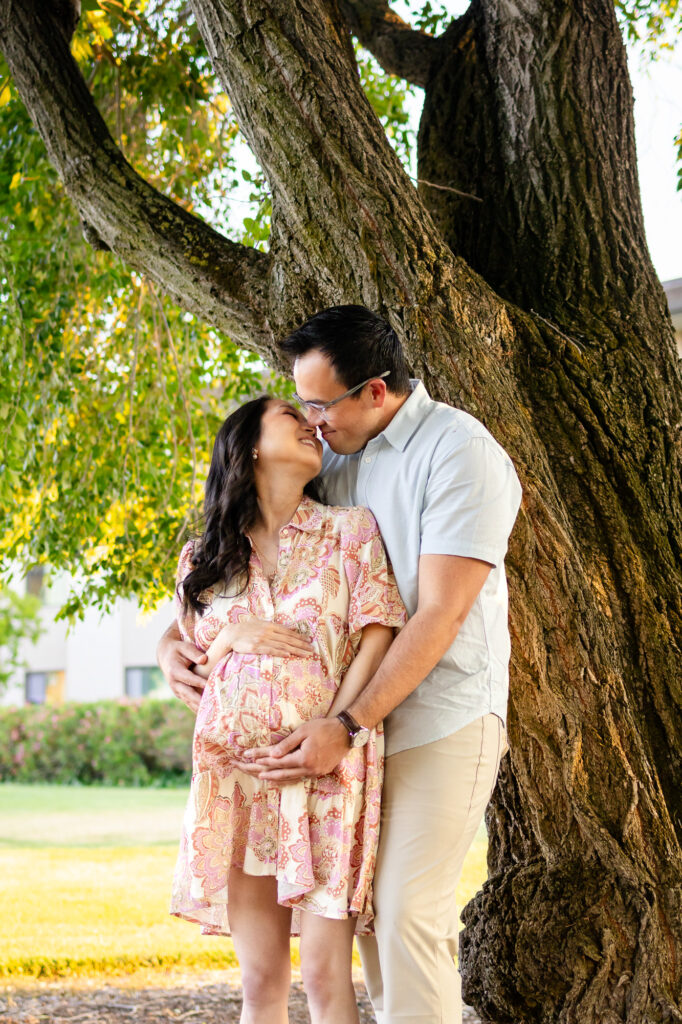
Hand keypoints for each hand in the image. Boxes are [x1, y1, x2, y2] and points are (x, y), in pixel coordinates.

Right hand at [157, 627, 206, 712]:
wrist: (166, 656)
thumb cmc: (178, 650)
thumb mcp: (184, 647)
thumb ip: (194, 653)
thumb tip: (204, 660)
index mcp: (174, 671)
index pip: (188, 678)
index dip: (198, 682)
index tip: (209, 686)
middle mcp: (174, 683)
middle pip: (188, 694)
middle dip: (199, 701)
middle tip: (211, 706)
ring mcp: (177, 690)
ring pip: (189, 701)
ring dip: (199, 708)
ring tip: (212, 713)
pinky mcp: (180, 694)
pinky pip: (189, 703)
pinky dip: (197, 709)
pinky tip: (207, 715)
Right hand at [228, 618, 313, 658]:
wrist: (230, 634)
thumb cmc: (245, 629)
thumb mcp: (259, 623)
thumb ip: (270, 626)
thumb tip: (281, 629)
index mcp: (270, 625)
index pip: (288, 632)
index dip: (299, 636)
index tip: (309, 641)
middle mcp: (268, 632)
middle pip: (288, 639)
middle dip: (302, 644)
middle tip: (312, 649)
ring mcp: (262, 639)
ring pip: (283, 645)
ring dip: (296, 650)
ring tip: (306, 654)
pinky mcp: (256, 647)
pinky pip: (271, 650)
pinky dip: (280, 652)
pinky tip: (288, 654)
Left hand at [235, 718, 349, 780]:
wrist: (346, 734)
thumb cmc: (324, 728)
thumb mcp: (304, 731)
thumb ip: (287, 744)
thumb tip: (272, 755)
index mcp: (304, 758)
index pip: (278, 761)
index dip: (262, 758)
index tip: (248, 756)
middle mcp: (309, 769)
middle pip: (281, 773)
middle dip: (263, 771)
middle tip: (250, 770)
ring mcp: (315, 773)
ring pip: (290, 778)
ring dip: (274, 777)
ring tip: (262, 776)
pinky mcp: (319, 773)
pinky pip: (299, 777)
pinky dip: (288, 778)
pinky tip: (281, 778)